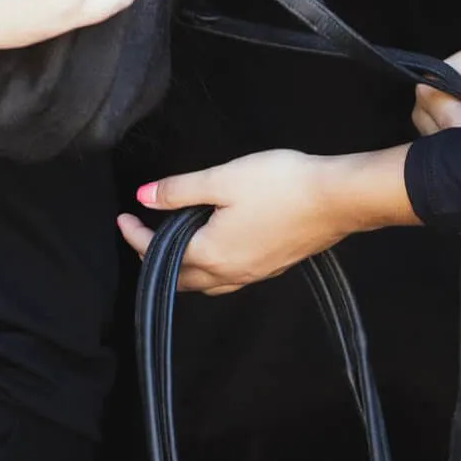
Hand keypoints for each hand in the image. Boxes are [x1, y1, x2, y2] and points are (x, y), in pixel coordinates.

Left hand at [117, 146, 418, 294]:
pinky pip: (229, 277)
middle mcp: (230, 273)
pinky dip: (210, 268)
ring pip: (206, 282)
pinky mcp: (274, 266)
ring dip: (184, 269)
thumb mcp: (222, 178)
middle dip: (156, 259)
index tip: (123, 217)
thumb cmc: (279, 184)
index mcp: (210, 254)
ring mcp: (255, 273)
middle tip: (143, 233)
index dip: (136, 236)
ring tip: (174, 242)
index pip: (159, 253)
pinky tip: (216, 246)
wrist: (336, 197)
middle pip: (181, 278)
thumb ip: (179, 190)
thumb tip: (143, 197)